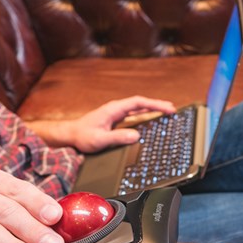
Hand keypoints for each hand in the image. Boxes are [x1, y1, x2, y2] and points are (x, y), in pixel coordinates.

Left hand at [35, 96, 175, 153]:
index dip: (154, 104)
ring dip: (151, 110)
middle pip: (141, 104)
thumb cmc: (81, 136)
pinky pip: (133, 116)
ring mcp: (115, 114)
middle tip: (172, 110)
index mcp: (114, 109)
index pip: (138, 103)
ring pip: (137, 109)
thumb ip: (118, 137)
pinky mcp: (114, 120)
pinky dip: (144, 116)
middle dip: (157, 106)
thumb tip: (136, 136)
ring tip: (166, 113)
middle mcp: (116, 109)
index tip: (167, 108)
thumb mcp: (99, 139)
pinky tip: (150, 120)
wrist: (69, 136)